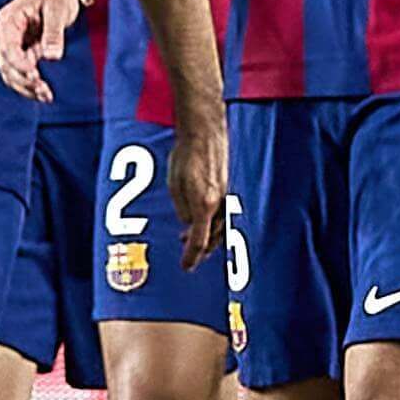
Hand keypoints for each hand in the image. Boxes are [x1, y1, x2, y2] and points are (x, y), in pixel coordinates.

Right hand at [0, 0, 85, 98]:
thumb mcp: (58, 10)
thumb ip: (54, 33)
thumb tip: (52, 55)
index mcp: (8, 19)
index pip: (7, 47)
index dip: (19, 64)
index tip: (35, 75)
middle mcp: (3, 33)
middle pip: (6, 64)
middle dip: (23, 80)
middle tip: (44, 91)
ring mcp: (10, 44)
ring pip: (10, 73)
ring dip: (26, 87)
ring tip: (46, 96)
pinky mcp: (20, 52)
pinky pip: (20, 73)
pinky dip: (30, 84)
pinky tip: (44, 93)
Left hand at [167, 106, 229, 260]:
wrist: (204, 132)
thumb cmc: (186, 156)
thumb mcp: (175, 186)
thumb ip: (182, 209)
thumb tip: (188, 225)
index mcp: (204, 205)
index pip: (199, 241)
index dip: (192, 257)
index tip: (186, 267)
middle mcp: (218, 204)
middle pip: (213, 238)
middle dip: (201, 251)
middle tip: (190, 259)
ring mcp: (224, 196)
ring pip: (218, 227)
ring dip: (206, 237)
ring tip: (190, 240)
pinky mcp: (224, 188)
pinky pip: (220, 214)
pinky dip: (211, 223)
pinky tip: (199, 220)